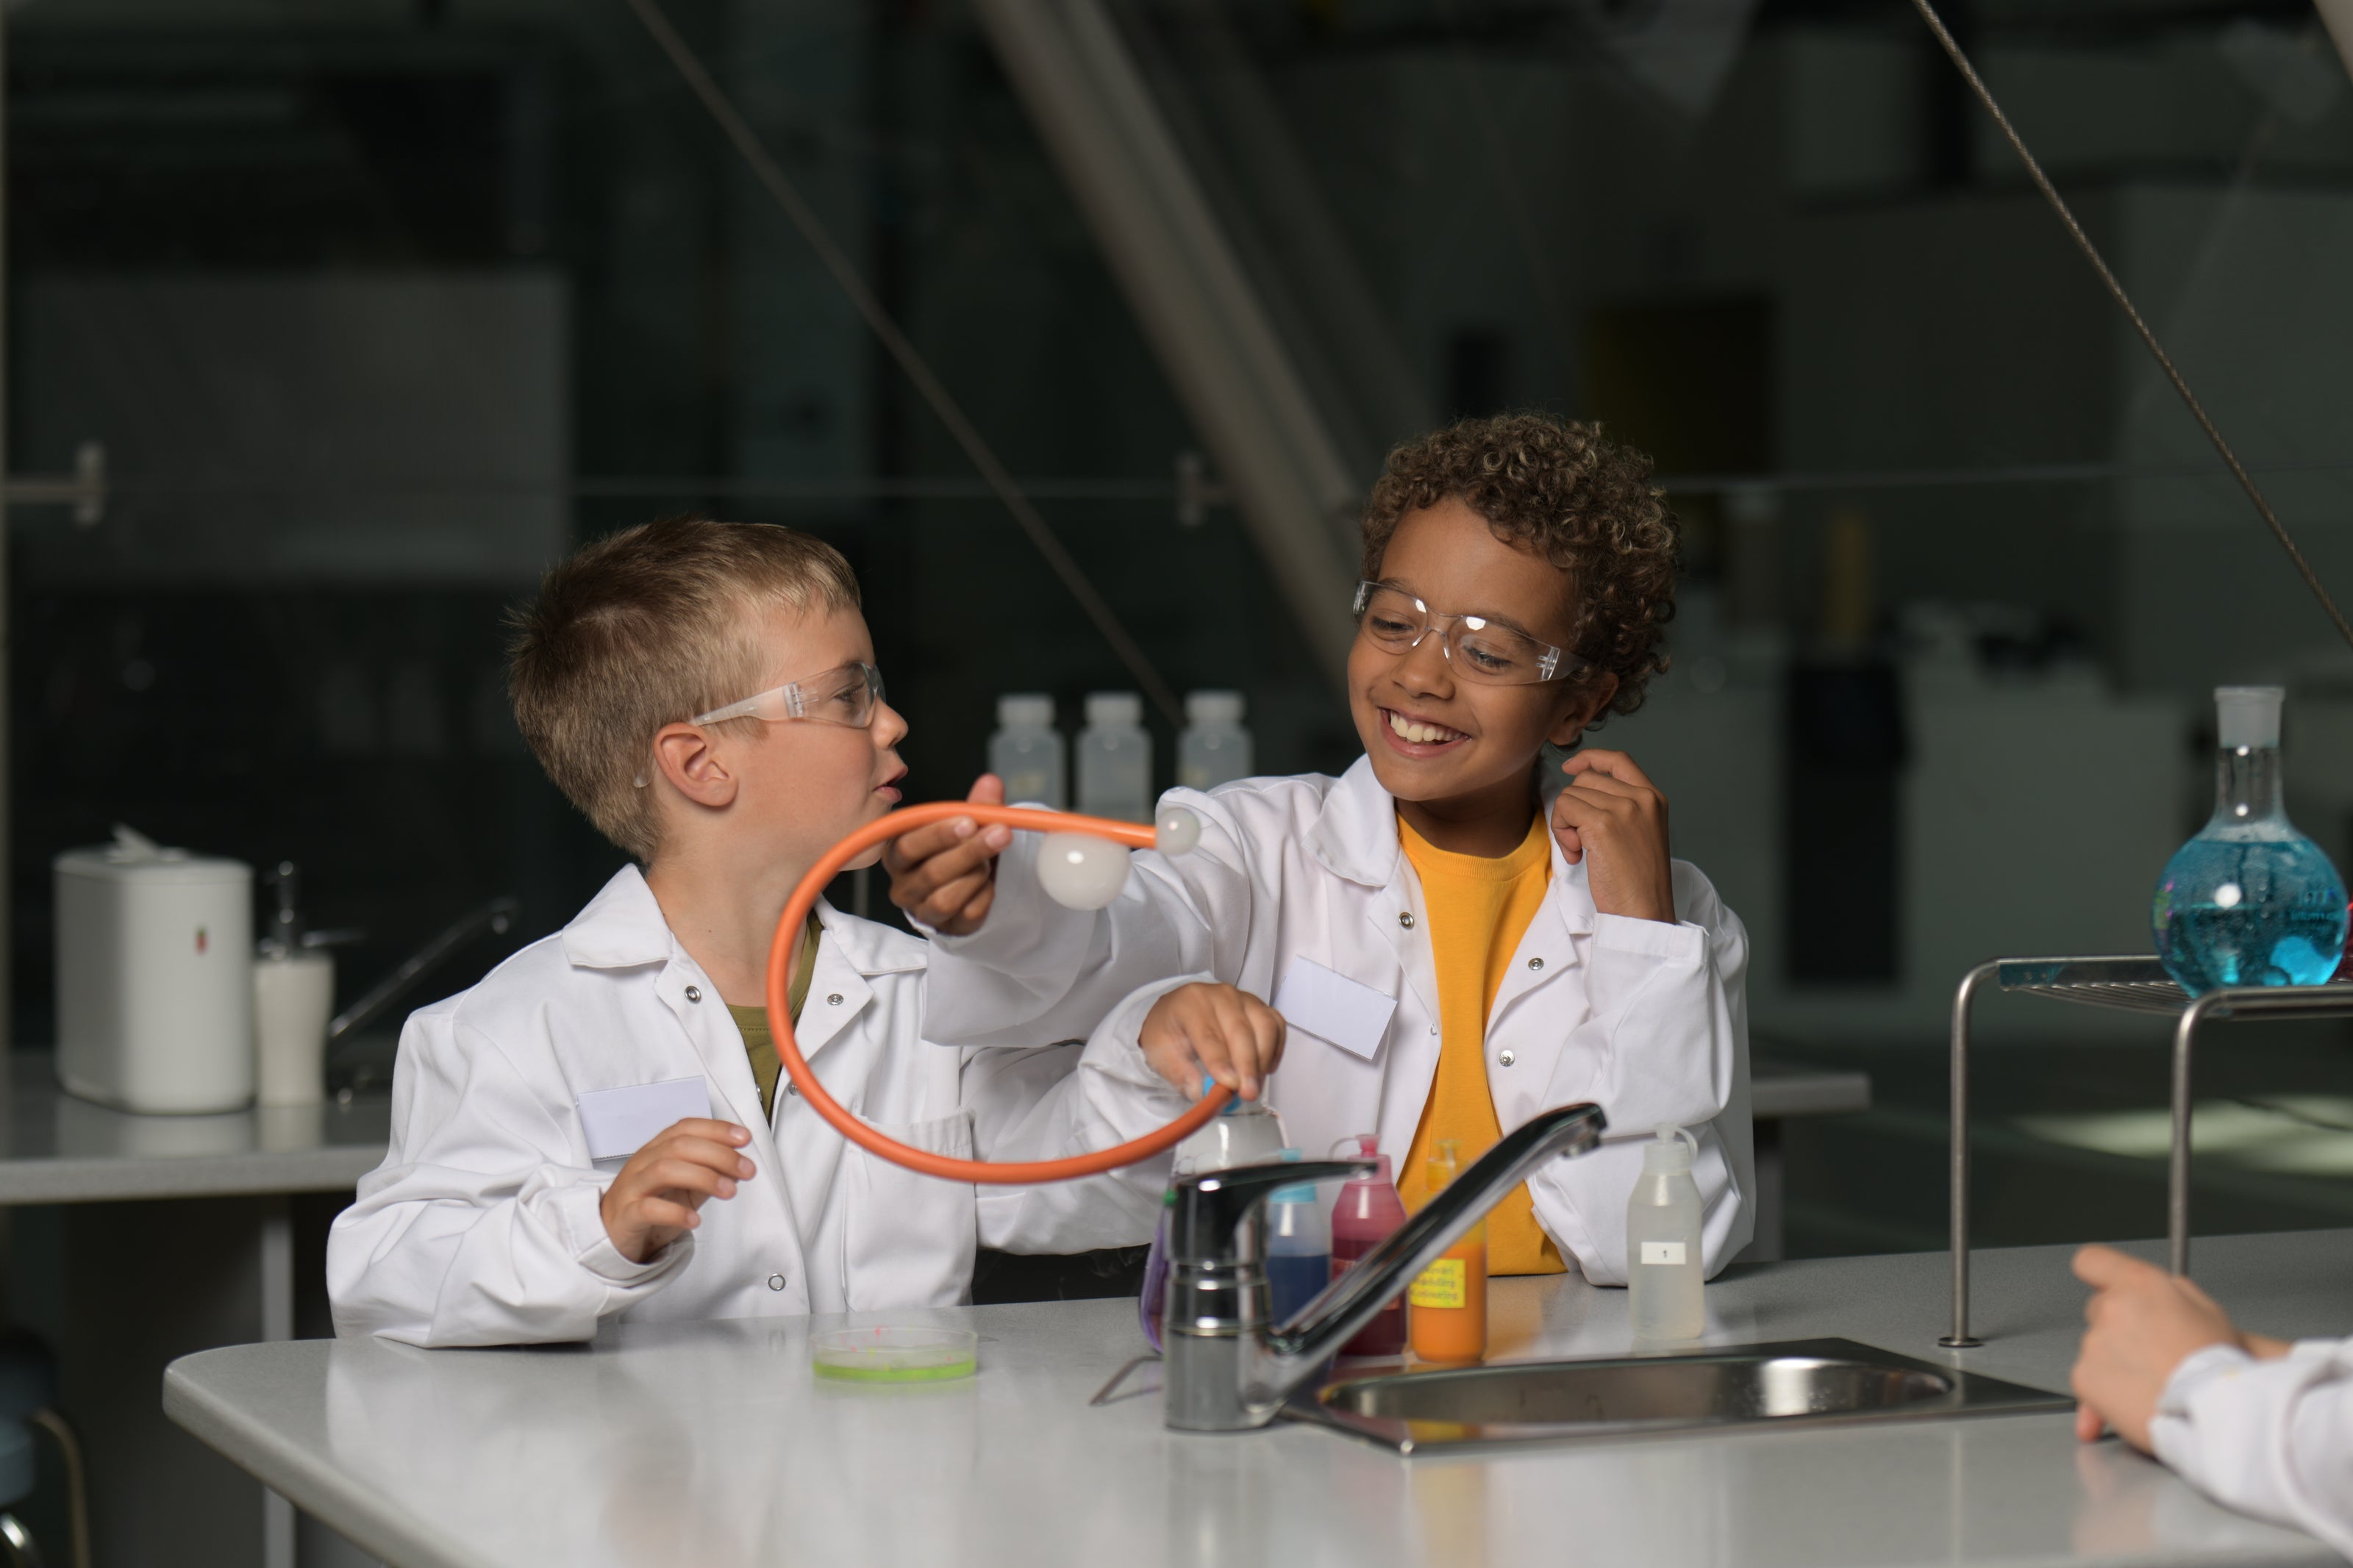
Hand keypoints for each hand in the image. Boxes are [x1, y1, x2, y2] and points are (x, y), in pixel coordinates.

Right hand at [600, 1118, 754, 1264]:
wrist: (613, 1233)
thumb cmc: (652, 1203)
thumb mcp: (686, 1185)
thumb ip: (710, 1172)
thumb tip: (740, 1163)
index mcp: (657, 1149)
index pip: (685, 1128)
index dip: (716, 1129)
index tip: (745, 1138)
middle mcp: (643, 1163)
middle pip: (679, 1146)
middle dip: (718, 1154)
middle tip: (747, 1170)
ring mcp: (632, 1187)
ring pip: (664, 1170)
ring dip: (703, 1177)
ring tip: (728, 1192)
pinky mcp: (626, 1216)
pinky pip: (648, 1209)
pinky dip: (674, 1212)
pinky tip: (694, 1220)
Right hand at [884, 774, 1011, 934]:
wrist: (968, 886)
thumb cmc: (958, 849)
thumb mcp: (968, 825)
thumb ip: (978, 806)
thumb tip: (990, 782)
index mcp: (898, 852)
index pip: (908, 844)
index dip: (937, 834)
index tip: (969, 821)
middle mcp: (903, 884)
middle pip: (930, 872)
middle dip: (969, 851)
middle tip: (1000, 832)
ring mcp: (921, 910)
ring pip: (945, 899)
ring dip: (976, 876)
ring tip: (992, 861)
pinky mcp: (945, 929)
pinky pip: (966, 916)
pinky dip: (984, 898)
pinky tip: (991, 885)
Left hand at [1139, 982, 1284, 1102]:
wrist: (1178, 1013)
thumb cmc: (1170, 1032)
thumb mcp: (1160, 1053)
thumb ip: (1180, 1073)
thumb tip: (1201, 1092)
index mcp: (1191, 1002)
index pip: (1209, 1034)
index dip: (1220, 1062)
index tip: (1230, 1086)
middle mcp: (1221, 994)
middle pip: (1240, 1030)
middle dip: (1247, 1065)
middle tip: (1248, 1093)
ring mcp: (1244, 998)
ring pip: (1264, 1026)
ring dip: (1263, 1059)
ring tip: (1254, 1086)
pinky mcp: (1260, 1006)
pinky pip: (1276, 1026)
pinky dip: (1276, 1049)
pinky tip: (1264, 1069)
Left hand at [1552, 749, 1674, 922]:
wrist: (1644, 912)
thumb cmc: (1637, 883)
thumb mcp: (1639, 834)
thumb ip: (1621, 808)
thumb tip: (1581, 788)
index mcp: (1654, 798)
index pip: (1619, 760)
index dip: (1591, 758)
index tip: (1572, 767)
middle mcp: (1642, 798)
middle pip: (1585, 780)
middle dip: (1573, 808)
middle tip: (1580, 842)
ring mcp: (1624, 808)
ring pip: (1570, 795)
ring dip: (1565, 824)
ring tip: (1581, 852)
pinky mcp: (1603, 824)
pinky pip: (1564, 809)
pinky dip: (1561, 833)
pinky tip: (1577, 856)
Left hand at [2069, 1244, 2240, 1450]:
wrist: (2212, 1414)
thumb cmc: (2215, 1367)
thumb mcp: (2209, 1311)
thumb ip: (2174, 1291)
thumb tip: (2160, 1289)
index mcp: (2139, 1285)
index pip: (2092, 1261)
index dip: (2099, 1273)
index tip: (2104, 1284)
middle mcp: (2112, 1309)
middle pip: (2098, 1308)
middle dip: (2119, 1325)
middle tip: (2151, 1350)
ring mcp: (2094, 1343)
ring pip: (2095, 1347)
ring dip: (2116, 1361)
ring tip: (2153, 1381)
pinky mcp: (2084, 1377)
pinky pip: (2088, 1378)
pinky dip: (2105, 1389)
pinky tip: (2137, 1398)